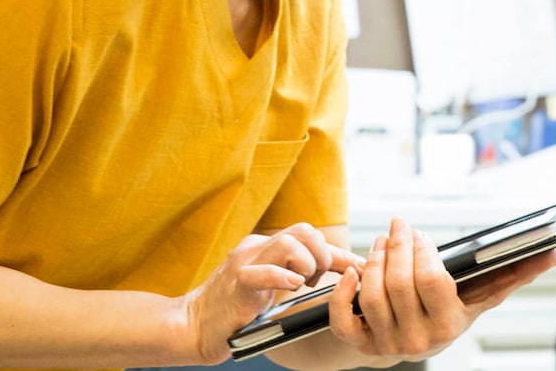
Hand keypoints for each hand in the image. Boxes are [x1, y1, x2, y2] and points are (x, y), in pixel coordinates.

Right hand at [176, 223, 362, 364]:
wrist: (193, 326)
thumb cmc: (236, 310)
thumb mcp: (272, 287)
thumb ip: (298, 274)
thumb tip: (340, 274)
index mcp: (267, 246)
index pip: (311, 237)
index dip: (340, 253)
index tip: (362, 268)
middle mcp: (256, 247)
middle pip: (303, 230)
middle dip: (322, 255)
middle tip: (316, 281)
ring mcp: (244, 262)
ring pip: (288, 243)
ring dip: (306, 266)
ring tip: (300, 285)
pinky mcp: (236, 284)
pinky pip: (262, 271)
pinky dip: (282, 278)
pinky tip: (290, 288)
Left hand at [324, 217, 555, 361]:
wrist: (411, 342)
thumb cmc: (447, 311)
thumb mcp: (478, 298)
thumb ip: (512, 275)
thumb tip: (554, 254)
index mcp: (448, 325)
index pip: (432, 281)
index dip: (423, 253)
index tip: (420, 234)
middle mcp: (418, 340)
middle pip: (399, 284)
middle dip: (396, 247)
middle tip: (398, 227)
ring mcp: (387, 343)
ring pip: (372, 295)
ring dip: (373, 261)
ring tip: (381, 243)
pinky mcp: (360, 345)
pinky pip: (343, 321)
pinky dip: (343, 294)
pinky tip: (353, 272)